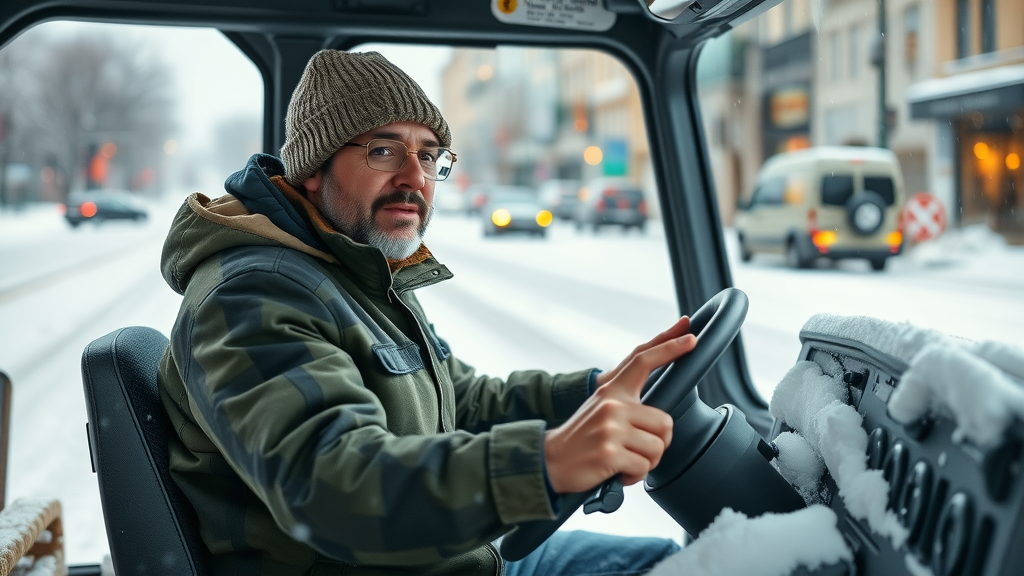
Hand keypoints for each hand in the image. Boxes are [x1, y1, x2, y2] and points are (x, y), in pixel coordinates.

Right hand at [543, 322, 696, 493]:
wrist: (551, 461)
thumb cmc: (582, 439)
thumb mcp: (601, 410)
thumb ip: (627, 404)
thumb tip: (659, 415)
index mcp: (612, 391)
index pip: (643, 361)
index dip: (669, 347)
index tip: (690, 337)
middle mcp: (612, 405)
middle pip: (665, 422)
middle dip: (659, 444)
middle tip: (639, 451)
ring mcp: (611, 428)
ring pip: (657, 448)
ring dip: (646, 463)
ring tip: (625, 462)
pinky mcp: (610, 452)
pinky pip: (643, 467)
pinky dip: (634, 477)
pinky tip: (618, 473)